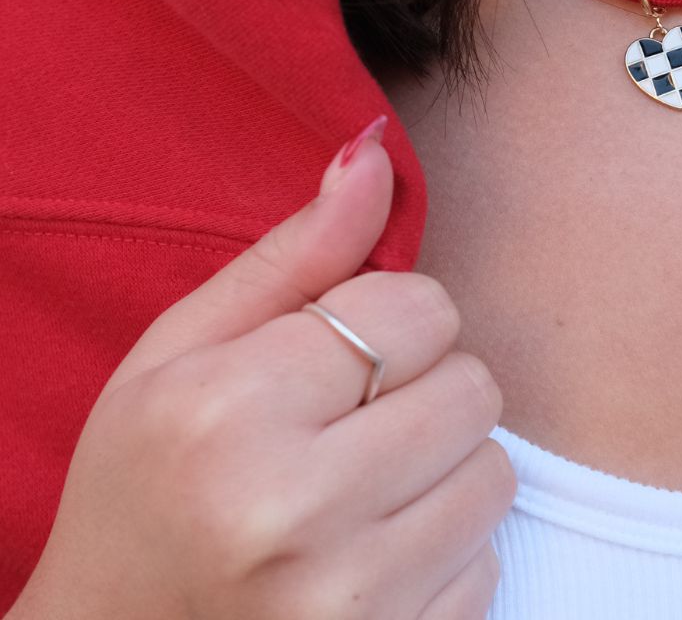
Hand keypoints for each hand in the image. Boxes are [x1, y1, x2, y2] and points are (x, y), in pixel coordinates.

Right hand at [9, 120, 513, 619]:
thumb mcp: (183, 353)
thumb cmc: (143, 487)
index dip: (394, 316)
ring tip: (360, 488)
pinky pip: (489, 560)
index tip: (345, 351)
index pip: (418, 307)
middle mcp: (292, 512)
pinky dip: (444, 547)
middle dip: (424, 386)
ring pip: (494, 470)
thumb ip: (293, 254)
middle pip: (471, 384)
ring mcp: (349, 603)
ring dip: (443, 465)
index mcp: (229, 412)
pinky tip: (369, 553)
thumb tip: (375, 151)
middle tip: (352, 421)